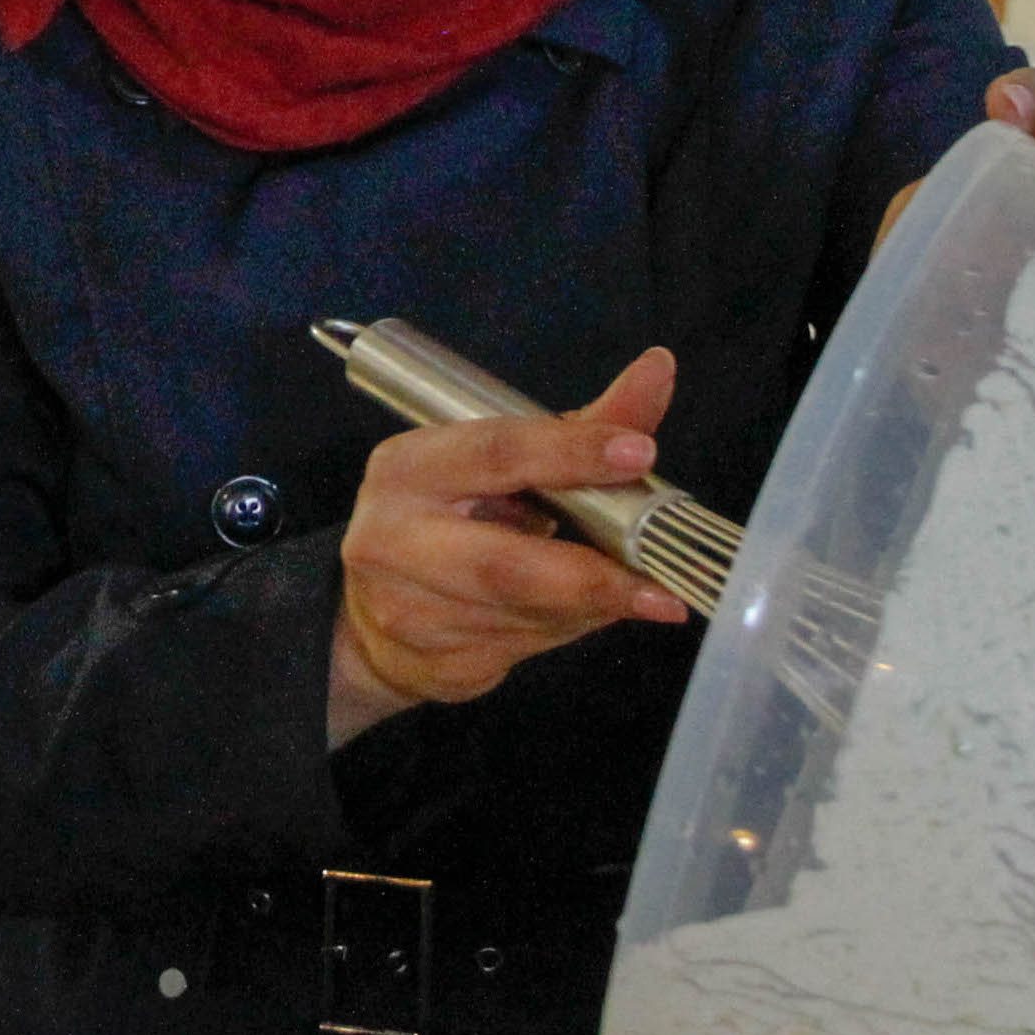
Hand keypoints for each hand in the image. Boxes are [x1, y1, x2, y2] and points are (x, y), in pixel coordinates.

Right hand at [329, 346, 686, 747]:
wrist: (373, 616)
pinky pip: (524, 649)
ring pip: (524, 614)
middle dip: (589, 576)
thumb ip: (582, 426)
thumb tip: (659, 369)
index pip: (495, 452)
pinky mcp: (431, 665)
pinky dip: (571, 630)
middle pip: (502, 563)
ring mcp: (405, 610)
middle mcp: (391, 539)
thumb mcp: (503, 462)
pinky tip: (586, 613)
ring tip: (637, 592)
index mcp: (408, 467)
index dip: (570, 452)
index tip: (640, 453)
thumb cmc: (455, 517)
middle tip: (661, 585)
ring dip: (592, 605)